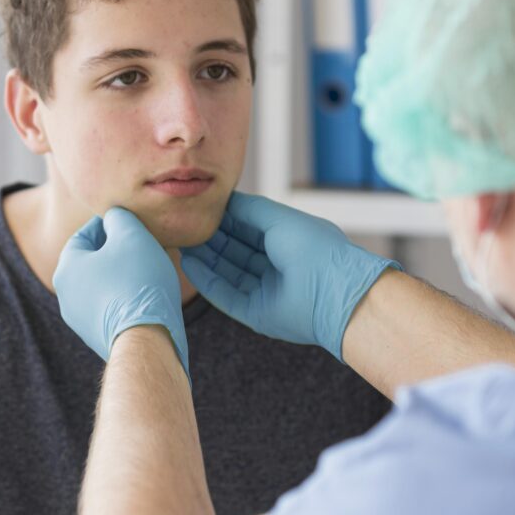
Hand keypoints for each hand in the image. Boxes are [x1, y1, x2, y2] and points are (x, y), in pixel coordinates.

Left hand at [55, 208, 188, 375]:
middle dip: (117, 251)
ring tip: (149, 270)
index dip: (110, 224)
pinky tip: (146, 296)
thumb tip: (115, 217)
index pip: (85, 235)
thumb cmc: (137, 283)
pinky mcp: (98, 338)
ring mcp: (81, 320)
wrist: (146, 340)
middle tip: (143, 245)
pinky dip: (126, 298)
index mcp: (66, 267)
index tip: (132, 223)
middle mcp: (66, 296)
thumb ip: (120, 218)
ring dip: (123, 275)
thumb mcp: (131, 236)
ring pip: (103, 286)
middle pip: (93, 261)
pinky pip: (111, 308)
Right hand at [181, 192, 399, 359]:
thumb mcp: (279, 218)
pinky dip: (206, 280)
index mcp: (287, 241)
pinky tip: (188, 264)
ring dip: (205, 257)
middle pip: (236, 250)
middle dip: (211, 238)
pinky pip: (225, 295)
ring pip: (228, 271)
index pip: (249, 228)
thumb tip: (225, 201)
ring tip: (180, 242)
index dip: (225, 219)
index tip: (200, 208)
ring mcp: (266, 291)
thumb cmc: (313, 247)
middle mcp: (277, 266)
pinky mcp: (256, 313)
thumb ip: (249, 209)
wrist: (334, 292)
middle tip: (184, 225)